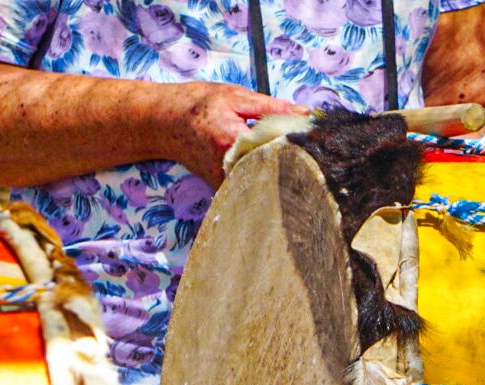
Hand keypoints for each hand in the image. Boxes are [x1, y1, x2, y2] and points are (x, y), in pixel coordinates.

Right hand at [162, 82, 307, 187]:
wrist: (166, 122)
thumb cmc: (199, 105)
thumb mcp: (236, 97)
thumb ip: (272, 108)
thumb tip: (305, 113)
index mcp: (233, 139)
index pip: (277, 147)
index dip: (300, 145)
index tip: (319, 142)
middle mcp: (228, 165)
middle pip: (273, 170)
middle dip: (294, 162)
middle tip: (315, 156)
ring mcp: (223, 180)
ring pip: (263, 182)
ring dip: (281, 172)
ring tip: (297, 164)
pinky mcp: (222, 188)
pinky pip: (251, 187)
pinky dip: (265, 178)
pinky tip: (274, 170)